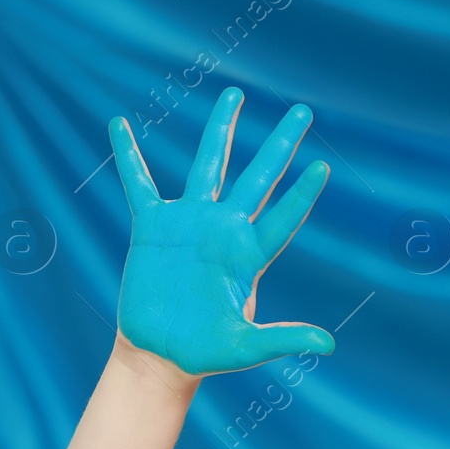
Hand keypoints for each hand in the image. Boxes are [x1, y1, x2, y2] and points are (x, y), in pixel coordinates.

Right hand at [111, 86, 334, 378]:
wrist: (159, 354)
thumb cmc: (204, 353)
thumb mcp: (246, 347)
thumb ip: (285, 339)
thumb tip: (330, 344)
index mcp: (248, 254)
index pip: (283, 216)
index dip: (301, 194)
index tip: (322, 166)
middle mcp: (223, 229)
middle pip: (258, 177)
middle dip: (280, 144)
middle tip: (303, 111)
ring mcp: (189, 222)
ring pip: (207, 165)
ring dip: (220, 129)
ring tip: (234, 94)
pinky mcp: (152, 226)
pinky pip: (138, 183)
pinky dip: (128, 155)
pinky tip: (119, 123)